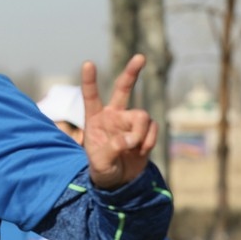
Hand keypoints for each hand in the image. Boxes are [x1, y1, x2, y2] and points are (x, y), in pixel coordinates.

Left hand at [81, 54, 158, 189]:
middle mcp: (113, 116)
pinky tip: (140, 151)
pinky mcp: (145, 130)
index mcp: (94, 119)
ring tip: (133, 149)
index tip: (88, 63)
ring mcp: (129, 122)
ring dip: (140, 134)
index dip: (90, 80)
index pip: (91, 97)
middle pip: (123, 89)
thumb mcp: (100, 163)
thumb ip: (112, 148)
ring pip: (142, 116)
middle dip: (132, 73)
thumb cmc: (102, 170)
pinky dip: (148, 141)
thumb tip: (130, 139)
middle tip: (140, 57)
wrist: (119, 182)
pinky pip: (152, 129)